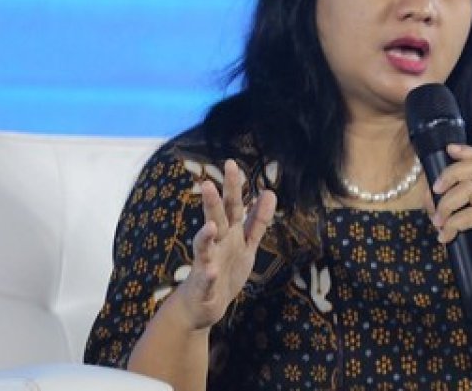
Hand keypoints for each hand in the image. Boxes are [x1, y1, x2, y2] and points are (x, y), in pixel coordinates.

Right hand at [174, 159, 276, 329]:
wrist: (202, 306)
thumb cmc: (224, 271)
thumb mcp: (246, 244)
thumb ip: (258, 221)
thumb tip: (270, 192)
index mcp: (229, 233)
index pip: (232, 206)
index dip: (233, 187)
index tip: (232, 164)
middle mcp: (216, 244)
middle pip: (216, 220)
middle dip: (213, 203)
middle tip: (208, 183)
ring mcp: (207, 264)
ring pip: (205, 247)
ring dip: (205, 236)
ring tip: (209, 225)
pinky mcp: (204, 286)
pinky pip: (206, 280)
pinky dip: (208, 276)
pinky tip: (211, 271)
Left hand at [427, 143, 471, 288]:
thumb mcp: (459, 223)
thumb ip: (445, 207)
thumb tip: (427, 196)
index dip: (465, 151)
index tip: (448, 149)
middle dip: (449, 174)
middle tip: (434, 190)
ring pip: (470, 189)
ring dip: (446, 204)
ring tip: (437, 222)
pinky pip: (470, 215)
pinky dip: (452, 225)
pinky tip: (445, 238)